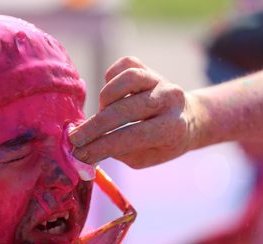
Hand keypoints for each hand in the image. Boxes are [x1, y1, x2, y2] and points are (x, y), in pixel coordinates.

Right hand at [70, 56, 201, 168]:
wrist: (187, 119)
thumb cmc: (160, 144)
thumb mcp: (143, 158)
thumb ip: (117, 153)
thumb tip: (84, 151)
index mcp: (172, 128)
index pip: (132, 136)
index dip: (102, 145)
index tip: (80, 154)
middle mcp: (170, 100)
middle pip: (126, 109)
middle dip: (95, 126)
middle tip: (75, 138)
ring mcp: (160, 80)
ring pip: (127, 80)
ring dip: (107, 99)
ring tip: (101, 114)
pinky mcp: (149, 67)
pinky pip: (125, 65)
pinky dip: (111, 79)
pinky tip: (109, 96)